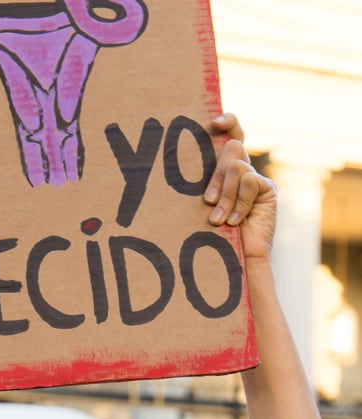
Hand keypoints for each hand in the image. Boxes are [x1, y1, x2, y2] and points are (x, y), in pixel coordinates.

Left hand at [204, 113, 276, 261]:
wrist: (238, 260)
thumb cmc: (214, 236)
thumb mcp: (207, 207)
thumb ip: (206, 186)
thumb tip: (185, 169)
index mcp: (227, 171)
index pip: (232, 136)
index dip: (228, 123)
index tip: (214, 123)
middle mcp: (244, 170)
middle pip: (231, 149)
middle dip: (216, 176)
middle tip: (208, 202)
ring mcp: (257, 179)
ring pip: (237, 166)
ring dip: (225, 194)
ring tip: (219, 219)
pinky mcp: (267, 189)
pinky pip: (250, 181)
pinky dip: (239, 203)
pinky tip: (235, 221)